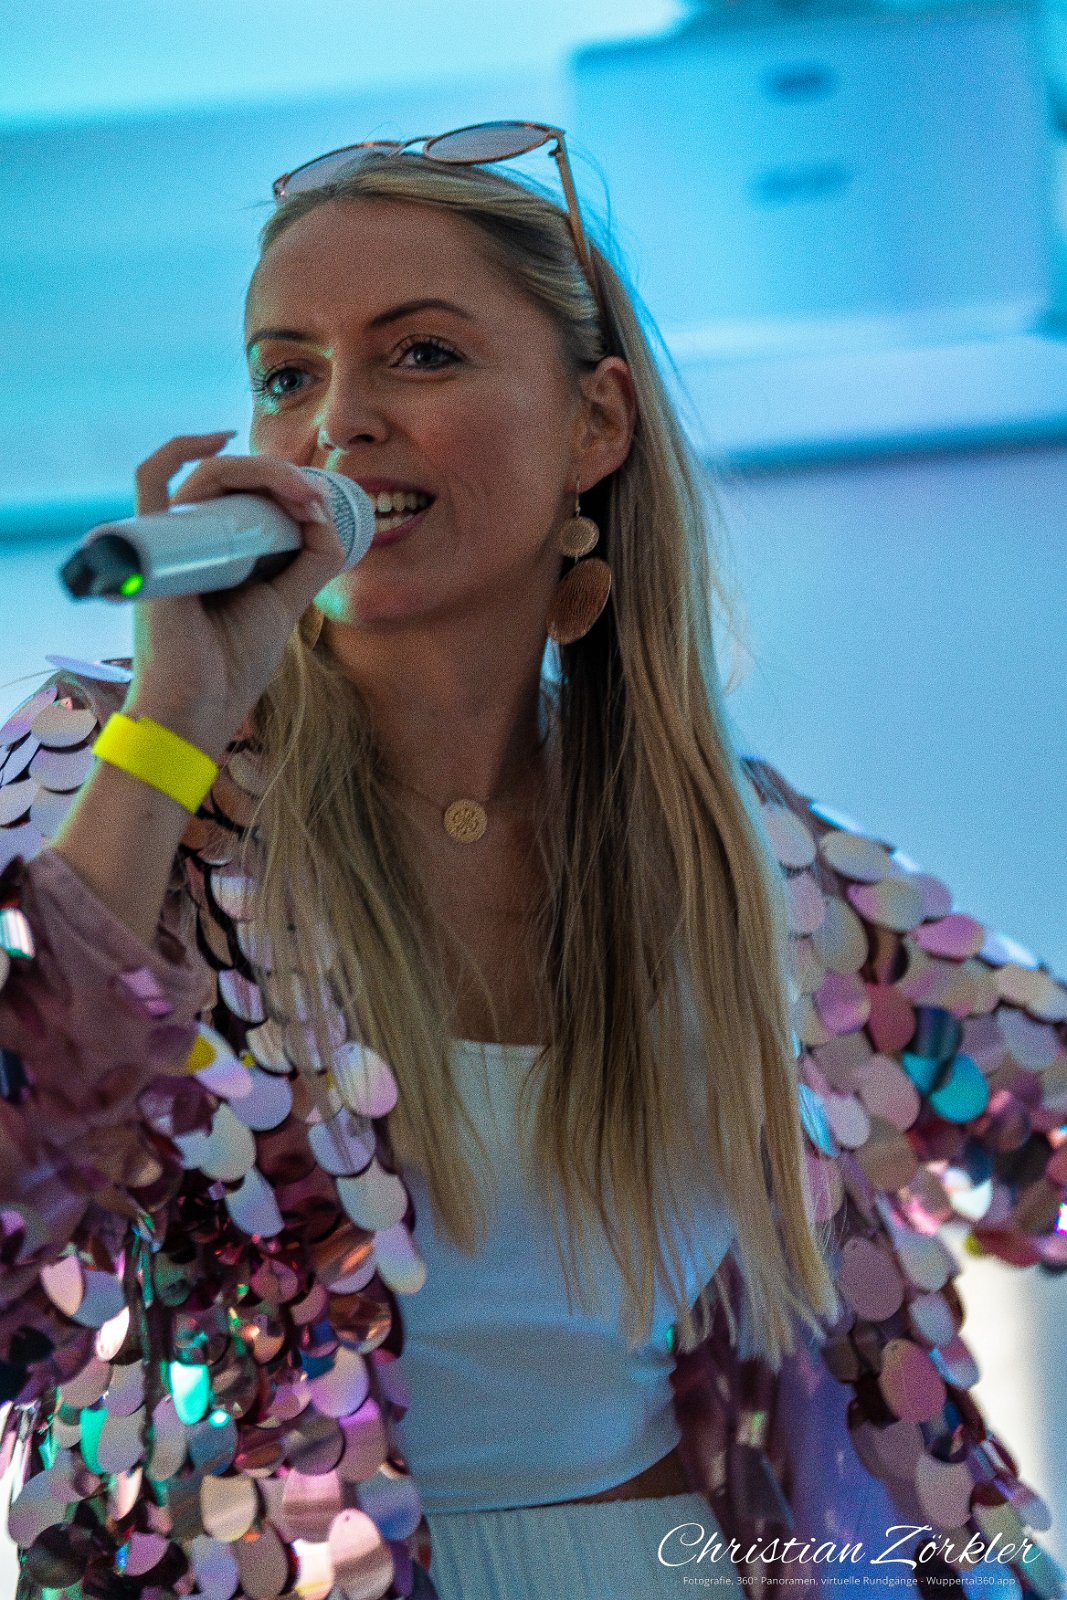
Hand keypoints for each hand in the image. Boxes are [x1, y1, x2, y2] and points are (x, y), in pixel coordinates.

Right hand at [123, 432, 346, 759]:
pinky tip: (219, 438)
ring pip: (207, 477)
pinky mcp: (151, 548)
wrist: (199, 711)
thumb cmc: (231, 668)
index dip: (286, 489)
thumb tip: (327, 514)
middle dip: (281, 479)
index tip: (321, 505)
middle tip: (315, 496)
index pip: (248, 497)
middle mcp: (189, 539)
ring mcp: (168, 541)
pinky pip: (152, 480)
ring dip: (259, 472)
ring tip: (299, 491)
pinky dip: (180, 450)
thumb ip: (312, 561)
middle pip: (232, 482)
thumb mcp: (286, 605)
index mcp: (218, 550)